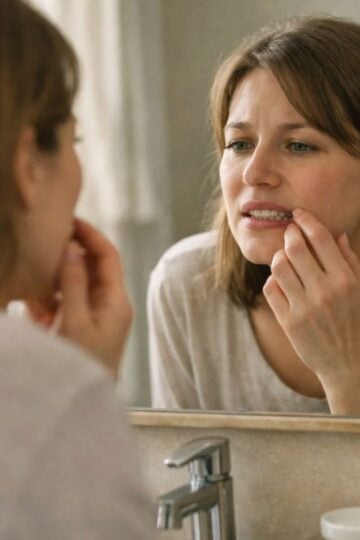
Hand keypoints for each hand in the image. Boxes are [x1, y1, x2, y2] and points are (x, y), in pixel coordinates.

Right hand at [27, 218, 132, 377]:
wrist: (82, 407)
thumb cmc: (82, 366)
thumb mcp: (75, 321)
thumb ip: (73, 283)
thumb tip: (72, 248)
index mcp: (116, 301)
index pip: (108, 256)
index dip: (90, 235)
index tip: (68, 220)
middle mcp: (110, 305)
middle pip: (90, 268)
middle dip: (66, 258)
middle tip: (42, 247)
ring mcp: (95, 317)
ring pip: (74, 286)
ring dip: (53, 283)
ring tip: (33, 286)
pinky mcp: (81, 329)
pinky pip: (65, 305)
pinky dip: (49, 302)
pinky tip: (33, 308)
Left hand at [263, 209, 359, 413]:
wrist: (348, 364)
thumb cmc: (357, 322)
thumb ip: (351, 261)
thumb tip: (336, 235)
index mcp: (346, 280)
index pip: (321, 238)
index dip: (307, 220)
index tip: (299, 214)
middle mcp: (325, 291)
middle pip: (295, 248)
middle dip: (290, 234)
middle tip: (290, 233)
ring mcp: (305, 308)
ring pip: (279, 266)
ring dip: (279, 256)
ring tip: (285, 257)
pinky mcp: (289, 322)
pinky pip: (271, 288)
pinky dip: (274, 279)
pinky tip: (281, 280)